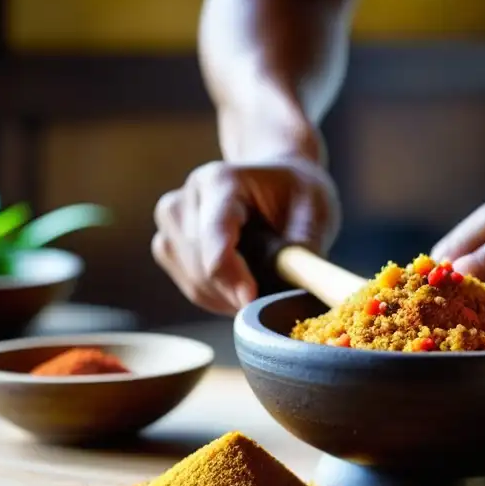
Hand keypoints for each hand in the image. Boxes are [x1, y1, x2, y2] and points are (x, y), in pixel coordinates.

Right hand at [152, 158, 340, 314]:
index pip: (214, 236)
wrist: (275, 182)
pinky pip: (191, 287)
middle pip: (201, 265)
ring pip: (194, 281)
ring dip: (228, 299)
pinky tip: (244, 290)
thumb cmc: (295, 193)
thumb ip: (304, 246)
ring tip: (263, 292)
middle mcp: (188, 197)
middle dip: (235, 292)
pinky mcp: (170, 245)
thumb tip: (295, 286)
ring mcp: (173, 222)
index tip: (251, 301)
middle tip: (271, 304)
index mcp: (220, 181)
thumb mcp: (314, 210)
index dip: (231, 275)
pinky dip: (219, 299)